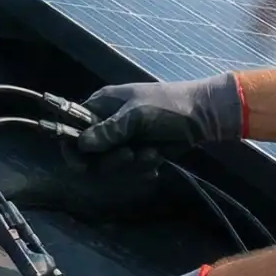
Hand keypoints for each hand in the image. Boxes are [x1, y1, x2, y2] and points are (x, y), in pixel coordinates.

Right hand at [73, 74, 244, 172]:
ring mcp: (123, 140)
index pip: (72, 127)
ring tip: (151, 154)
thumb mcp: (137, 115)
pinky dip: (143, 168)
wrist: (202, 116)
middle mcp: (108, 123)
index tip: (82, 165)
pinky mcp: (138, 153)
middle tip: (128, 155)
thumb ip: (109, 130)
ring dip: (131, 165)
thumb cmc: (167, 107)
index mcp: (101, 105)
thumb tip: (81, 144)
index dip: (72, 147)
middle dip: (110, 161)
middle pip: (90, 154)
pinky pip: (129, 170)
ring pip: (111, 166)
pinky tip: (157, 158)